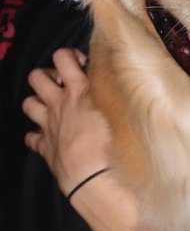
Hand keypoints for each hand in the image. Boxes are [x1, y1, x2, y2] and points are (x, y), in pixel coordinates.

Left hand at [22, 47, 111, 196]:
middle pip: (36, 76)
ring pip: (28, 103)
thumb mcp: (121, 104)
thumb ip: (115, 86)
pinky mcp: (45, 147)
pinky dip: (37, 133)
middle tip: (64, 81)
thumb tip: (120, 74)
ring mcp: (49, 125)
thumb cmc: (112, 139)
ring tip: (54, 103)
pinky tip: (49, 134)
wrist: (95, 175)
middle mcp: (59, 103)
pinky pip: (31, 137)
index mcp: (78, 89)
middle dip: (48, 74)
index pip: (62, 56)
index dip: (69, 55)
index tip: (81, 63)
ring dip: (38, 101)